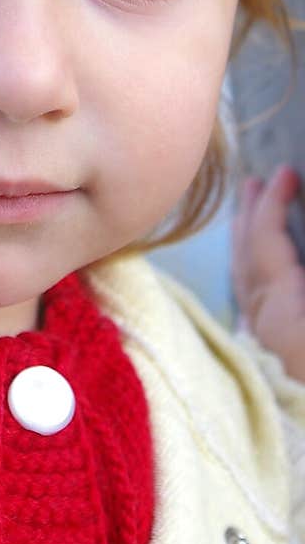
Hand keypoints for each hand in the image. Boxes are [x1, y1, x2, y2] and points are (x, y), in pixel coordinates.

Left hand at [231, 165, 304, 383]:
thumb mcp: (298, 321)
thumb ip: (286, 271)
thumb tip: (285, 250)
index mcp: (286, 317)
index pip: (267, 246)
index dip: (272, 207)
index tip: (284, 174)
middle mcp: (267, 331)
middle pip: (248, 261)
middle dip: (251, 217)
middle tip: (256, 182)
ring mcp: (266, 352)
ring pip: (246, 285)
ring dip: (249, 244)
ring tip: (252, 212)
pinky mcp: (273, 369)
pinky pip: (255, 309)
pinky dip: (256, 277)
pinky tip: (261, 273)